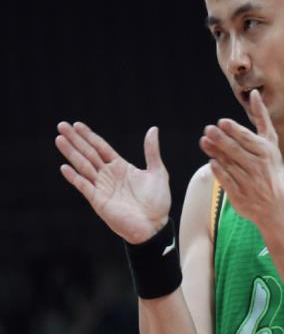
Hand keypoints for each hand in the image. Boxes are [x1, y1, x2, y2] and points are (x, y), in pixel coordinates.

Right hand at [55, 122, 170, 243]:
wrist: (155, 225)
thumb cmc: (157, 201)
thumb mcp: (157, 171)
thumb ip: (152, 151)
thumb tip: (153, 129)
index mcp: (120, 167)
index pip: (101, 147)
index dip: (89, 136)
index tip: (77, 124)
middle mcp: (108, 175)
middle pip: (88, 153)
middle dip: (75, 140)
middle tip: (61, 125)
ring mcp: (102, 187)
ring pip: (83, 166)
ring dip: (71, 153)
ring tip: (59, 139)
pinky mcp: (99, 201)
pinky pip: (84, 187)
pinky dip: (75, 177)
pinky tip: (65, 167)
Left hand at [200, 90, 283, 225]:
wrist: (274, 203)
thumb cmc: (270, 166)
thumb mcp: (270, 141)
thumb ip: (262, 117)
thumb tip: (253, 93)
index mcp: (265, 151)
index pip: (246, 139)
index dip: (233, 130)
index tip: (221, 122)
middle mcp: (257, 165)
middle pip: (236, 150)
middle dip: (221, 139)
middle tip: (208, 129)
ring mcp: (248, 181)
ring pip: (228, 164)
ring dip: (215, 152)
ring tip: (204, 142)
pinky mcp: (239, 194)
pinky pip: (226, 180)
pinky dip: (218, 171)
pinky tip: (212, 161)